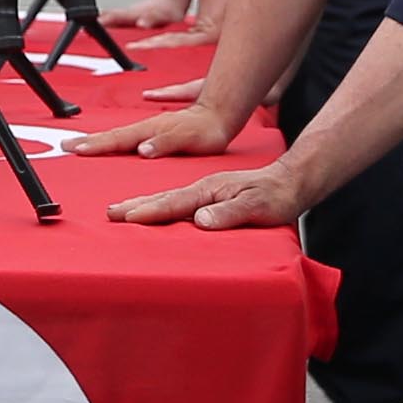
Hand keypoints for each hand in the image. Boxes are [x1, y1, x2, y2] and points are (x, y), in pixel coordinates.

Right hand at [67, 98, 239, 159]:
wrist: (219, 114)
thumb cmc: (206, 130)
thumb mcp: (188, 139)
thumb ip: (164, 143)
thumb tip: (141, 150)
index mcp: (149, 130)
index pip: (117, 139)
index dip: (95, 145)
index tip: (75, 149)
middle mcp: (146, 128)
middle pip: (111, 135)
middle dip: (87, 141)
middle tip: (65, 146)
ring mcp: (149, 128)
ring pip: (117, 134)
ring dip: (97, 140)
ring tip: (79, 145)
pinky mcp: (155, 131)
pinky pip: (127, 136)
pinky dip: (113, 139)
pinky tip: (110, 142)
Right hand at [111, 158, 313, 230]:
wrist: (291, 182)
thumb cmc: (276, 196)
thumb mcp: (256, 207)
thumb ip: (228, 214)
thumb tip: (200, 220)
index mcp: (210, 190)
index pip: (174, 203)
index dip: (150, 211)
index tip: (127, 216)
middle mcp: (204, 189)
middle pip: (164, 198)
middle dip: (136, 206)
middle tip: (111, 213)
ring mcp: (207, 192)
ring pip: (170, 199)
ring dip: (145, 205)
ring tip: (124, 210)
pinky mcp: (212, 197)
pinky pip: (180, 202)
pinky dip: (162, 206)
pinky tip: (157, 210)